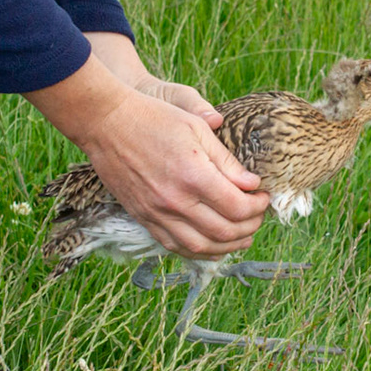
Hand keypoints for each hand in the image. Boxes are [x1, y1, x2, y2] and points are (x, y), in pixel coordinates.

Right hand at [25, 56, 266, 259]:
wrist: (107, 124)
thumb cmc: (155, 119)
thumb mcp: (197, 129)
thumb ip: (226, 162)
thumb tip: (251, 185)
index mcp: (194, 176)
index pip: (238, 207)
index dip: (258, 206)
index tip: (263, 196)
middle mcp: (176, 201)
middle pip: (224, 231)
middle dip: (250, 226)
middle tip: (258, 215)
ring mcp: (157, 213)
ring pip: (201, 247)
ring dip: (228, 246)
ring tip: (242, 237)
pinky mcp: (143, 218)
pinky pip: (175, 246)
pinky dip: (199, 251)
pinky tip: (212, 245)